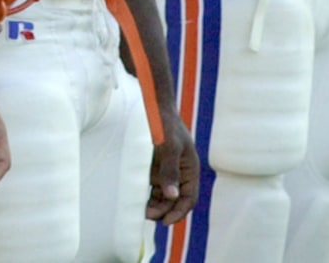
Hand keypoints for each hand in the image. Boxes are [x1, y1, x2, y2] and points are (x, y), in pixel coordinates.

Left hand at [146, 109, 198, 224]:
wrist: (153, 107)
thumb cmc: (165, 125)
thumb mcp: (170, 147)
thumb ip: (170, 171)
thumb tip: (173, 195)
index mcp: (190, 169)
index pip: (189, 198)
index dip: (179, 212)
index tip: (166, 222)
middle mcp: (179, 174)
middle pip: (175, 200)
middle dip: (164, 211)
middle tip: (148, 216)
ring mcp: (166, 172)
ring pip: (163, 197)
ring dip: (155, 207)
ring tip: (142, 212)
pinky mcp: (153, 169)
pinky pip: (152, 189)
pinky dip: (147, 197)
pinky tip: (138, 202)